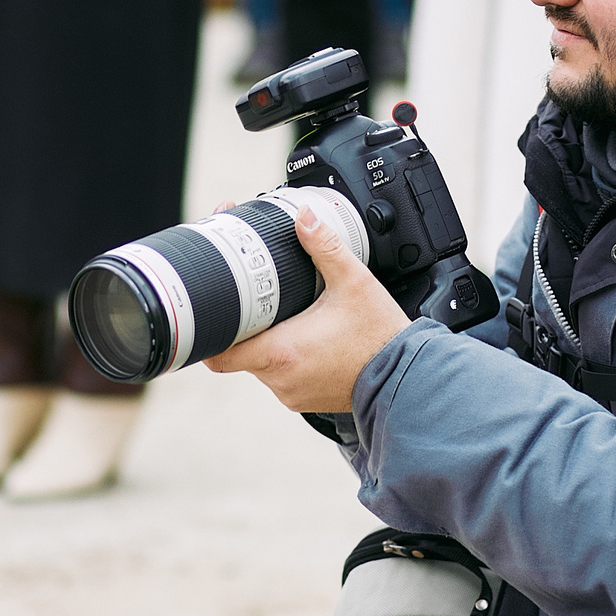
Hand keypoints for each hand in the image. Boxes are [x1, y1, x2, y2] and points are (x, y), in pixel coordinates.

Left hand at [204, 204, 410, 413]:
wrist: (407, 378)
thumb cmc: (381, 338)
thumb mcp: (354, 282)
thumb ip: (324, 246)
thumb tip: (303, 217)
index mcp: (281, 353)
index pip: (219, 351)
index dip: (208, 329)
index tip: (213, 304)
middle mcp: (279, 379)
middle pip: (237, 351)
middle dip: (242, 323)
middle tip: (251, 295)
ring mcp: (289, 392)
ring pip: (258, 363)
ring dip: (263, 339)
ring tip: (281, 313)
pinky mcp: (302, 398)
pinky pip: (278, 374)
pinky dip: (282, 354)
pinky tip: (300, 335)